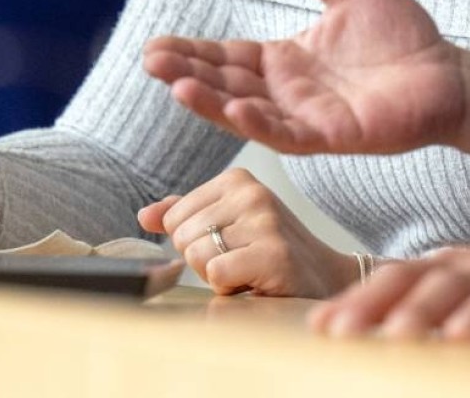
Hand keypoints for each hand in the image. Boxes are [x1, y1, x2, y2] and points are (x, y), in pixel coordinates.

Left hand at [138, 168, 360, 297]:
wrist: (326, 277)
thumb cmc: (271, 249)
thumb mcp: (228, 222)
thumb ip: (185, 215)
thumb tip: (144, 215)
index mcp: (237, 179)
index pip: (174, 216)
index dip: (193, 241)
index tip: (228, 244)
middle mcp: (251, 193)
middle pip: (182, 237)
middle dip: (203, 260)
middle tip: (240, 260)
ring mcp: (265, 222)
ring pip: (196, 256)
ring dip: (218, 276)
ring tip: (249, 270)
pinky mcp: (274, 254)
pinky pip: (216, 274)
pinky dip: (230, 289)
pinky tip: (256, 283)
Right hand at [142, 0, 465, 154]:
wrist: (450, 73)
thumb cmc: (402, 35)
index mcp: (285, 60)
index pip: (227, 57)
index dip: (192, 53)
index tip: (154, 47)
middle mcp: (287, 93)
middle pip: (225, 85)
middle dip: (187, 75)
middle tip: (150, 61)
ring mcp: (307, 118)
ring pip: (247, 112)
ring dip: (211, 101)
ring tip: (176, 85)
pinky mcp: (333, 136)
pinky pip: (288, 133)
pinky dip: (259, 123)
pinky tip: (235, 109)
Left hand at [310, 216, 469, 342]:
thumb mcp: (456, 289)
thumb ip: (408, 307)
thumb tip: (336, 331)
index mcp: (447, 268)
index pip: (397, 279)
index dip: (361, 301)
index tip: (326, 328)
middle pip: (442, 285)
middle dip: (412, 311)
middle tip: (384, 337)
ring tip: (458, 338)